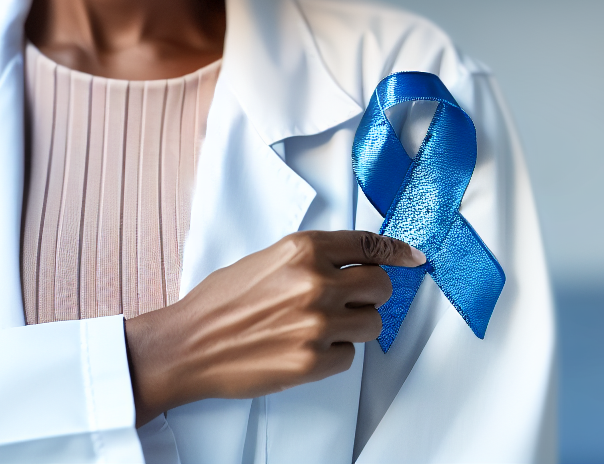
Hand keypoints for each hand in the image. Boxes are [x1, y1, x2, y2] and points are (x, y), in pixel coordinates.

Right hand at [122, 231, 423, 423]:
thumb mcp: (267, 261)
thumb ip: (311, 260)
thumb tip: (351, 266)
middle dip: (369, 295)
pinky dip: (334, 354)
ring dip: (354, 326)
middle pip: (381, 286)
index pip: (368, 245)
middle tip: (348, 301)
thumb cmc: (220, 303)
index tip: (413, 258)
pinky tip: (304, 347)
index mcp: (302, 249)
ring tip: (319, 327)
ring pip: (372, 324)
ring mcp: (317, 322)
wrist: (190, 343)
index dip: (397, 252)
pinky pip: (350, 356)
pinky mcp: (314, 359)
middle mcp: (315, 281)